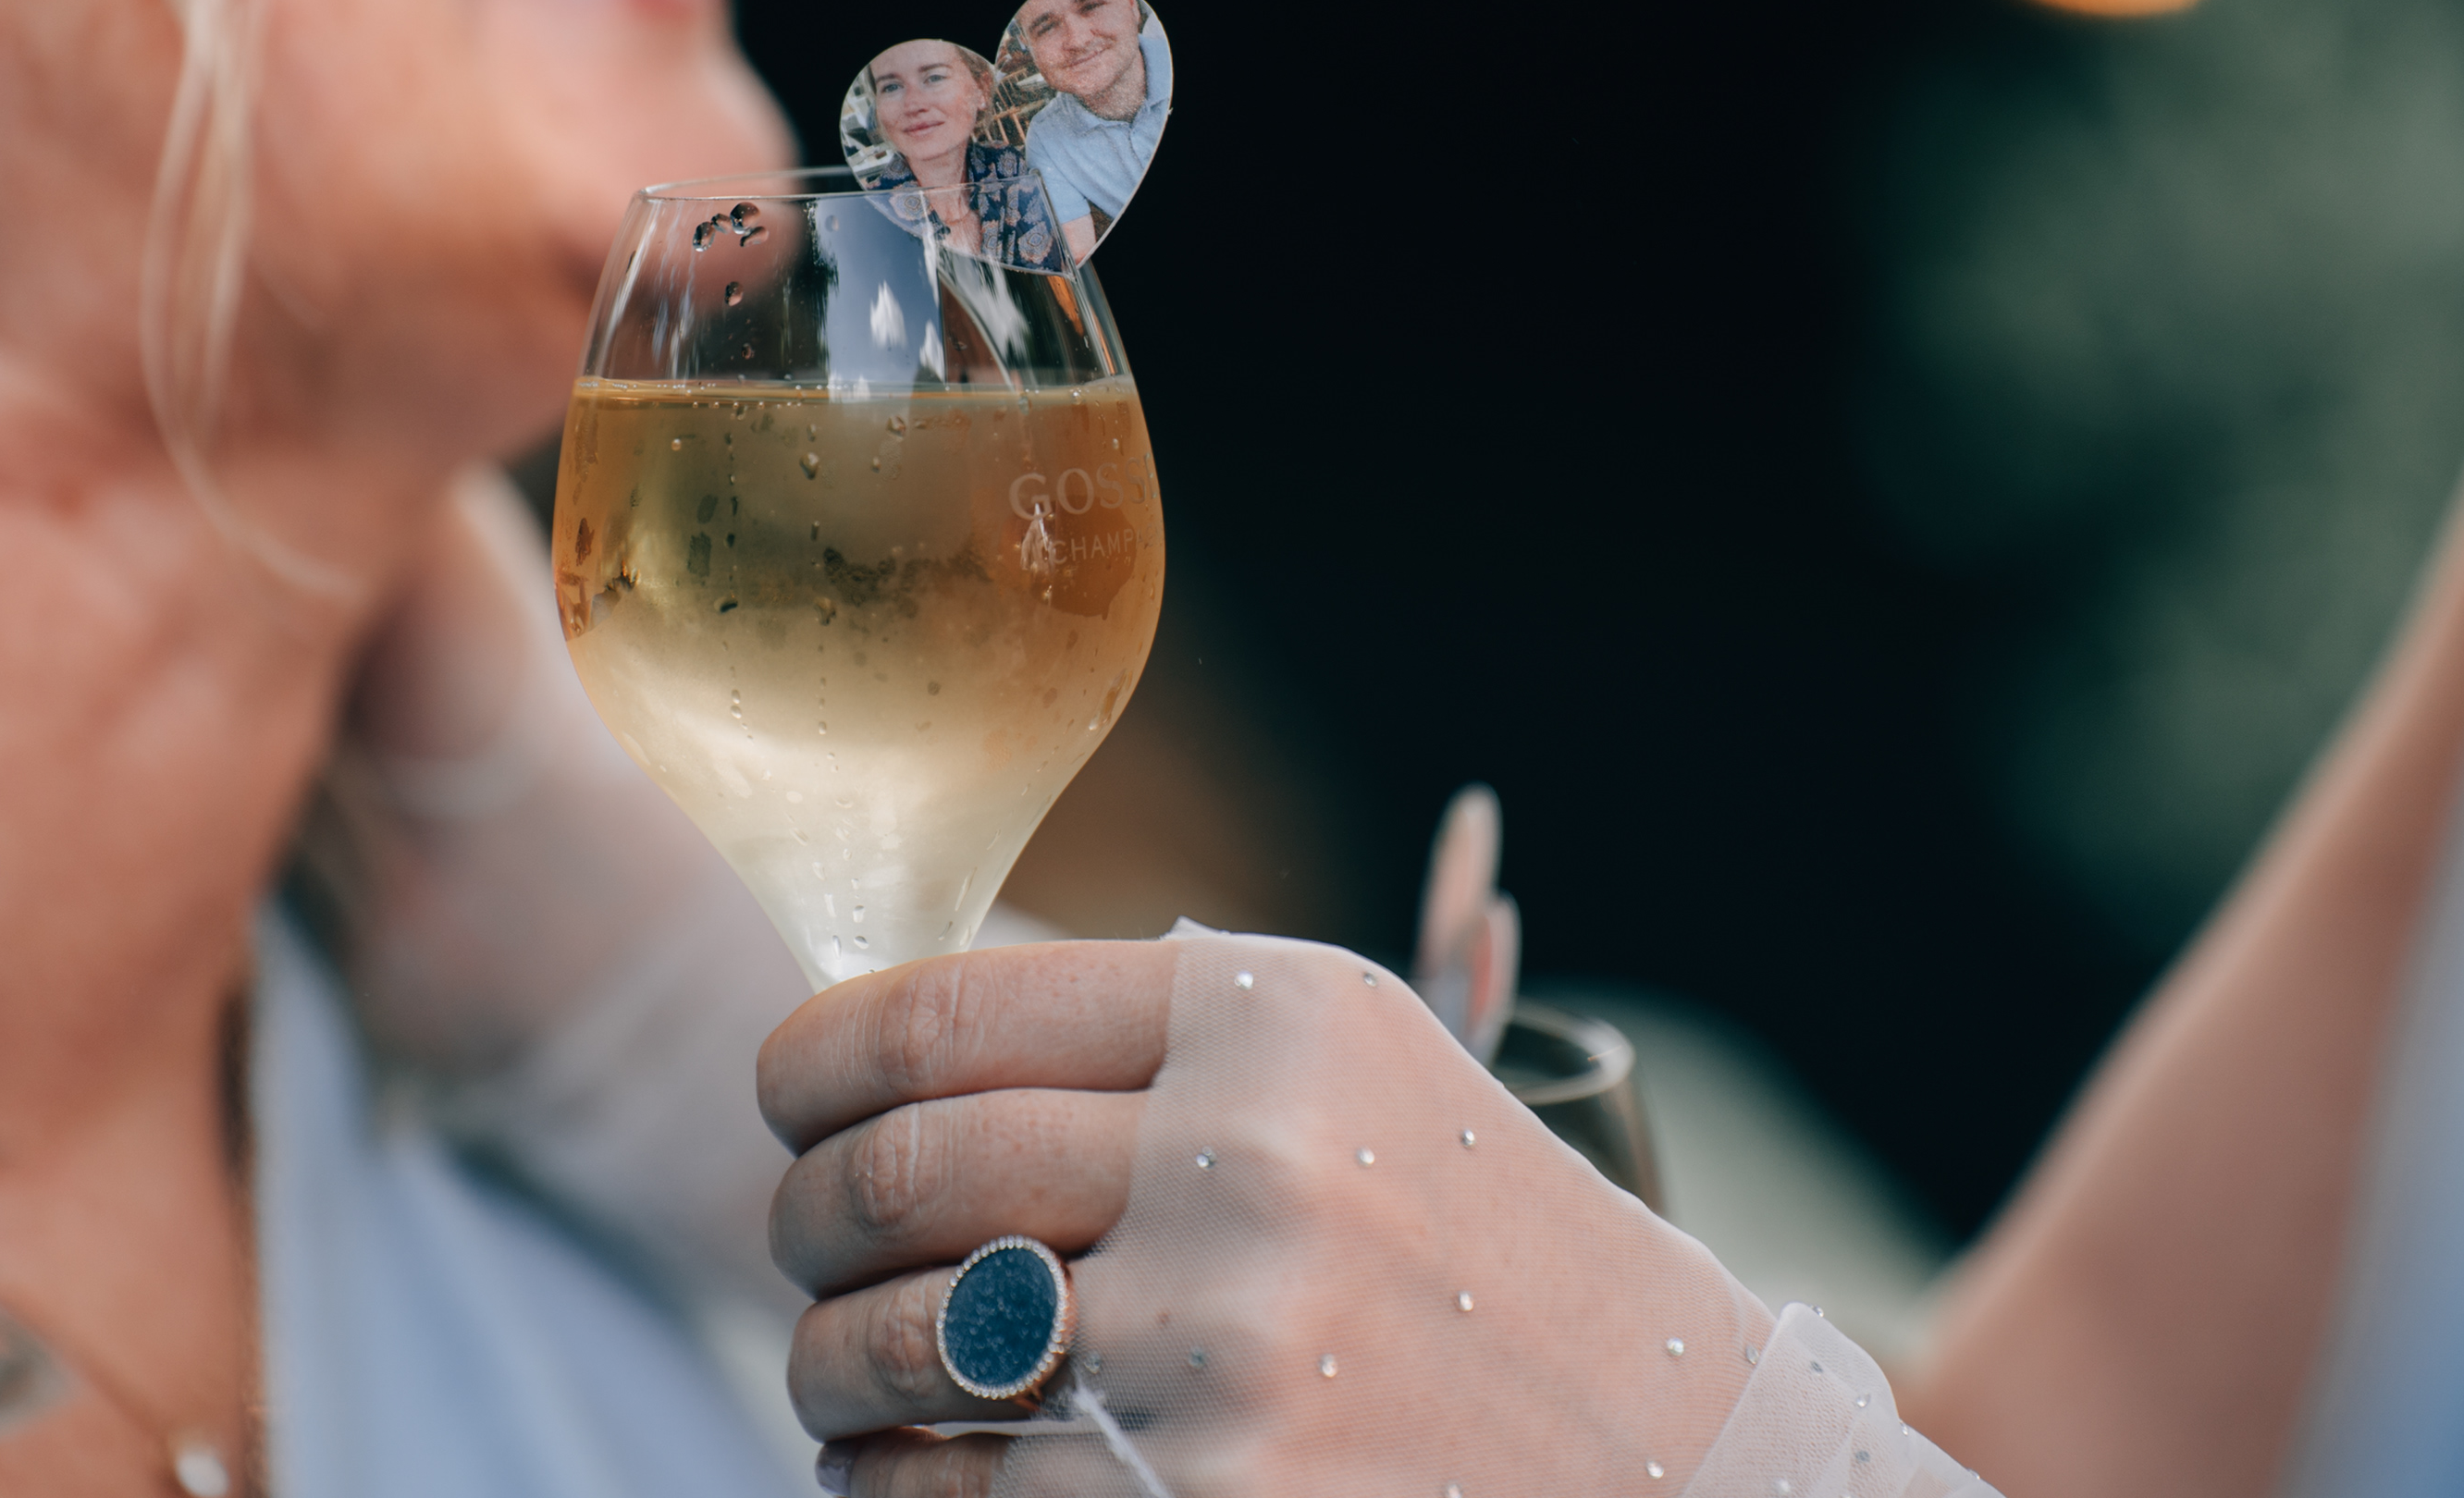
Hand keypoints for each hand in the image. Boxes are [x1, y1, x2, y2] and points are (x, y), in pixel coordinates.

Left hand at [763, 934, 1774, 1497]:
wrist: (1674, 1461)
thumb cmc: (1483, 1258)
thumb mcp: (1358, 1076)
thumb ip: (1155, 1039)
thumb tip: (898, 1041)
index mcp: (1271, 1019)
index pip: (941, 1012)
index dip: (816, 1064)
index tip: (789, 1100)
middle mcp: (1246, 1159)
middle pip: (895, 1173)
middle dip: (806, 1219)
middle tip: (805, 1241)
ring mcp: (1225, 1344)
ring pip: (891, 1344)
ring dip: (829, 1366)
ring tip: (849, 1371)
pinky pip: (944, 1496)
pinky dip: (885, 1491)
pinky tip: (904, 1473)